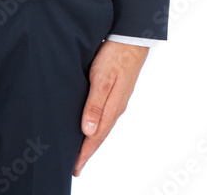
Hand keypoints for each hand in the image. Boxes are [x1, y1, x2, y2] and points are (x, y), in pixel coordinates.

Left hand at [73, 39, 148, 176]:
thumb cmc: (115, 56)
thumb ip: (95, 104)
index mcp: (112, 108)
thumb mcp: (102, 78)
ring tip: (80, 151)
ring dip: (91, 140)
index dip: (84, 153)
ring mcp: (116, 101)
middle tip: (75, 167)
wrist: (131, 39)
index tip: (75, 168)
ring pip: (102, 126)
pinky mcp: (115, 93)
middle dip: (87, 152)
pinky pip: (104, 115)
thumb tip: (87, 131)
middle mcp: (115, 108)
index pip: (96, 137)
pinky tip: (89, 125)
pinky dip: (95, 125)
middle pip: (99, 135)